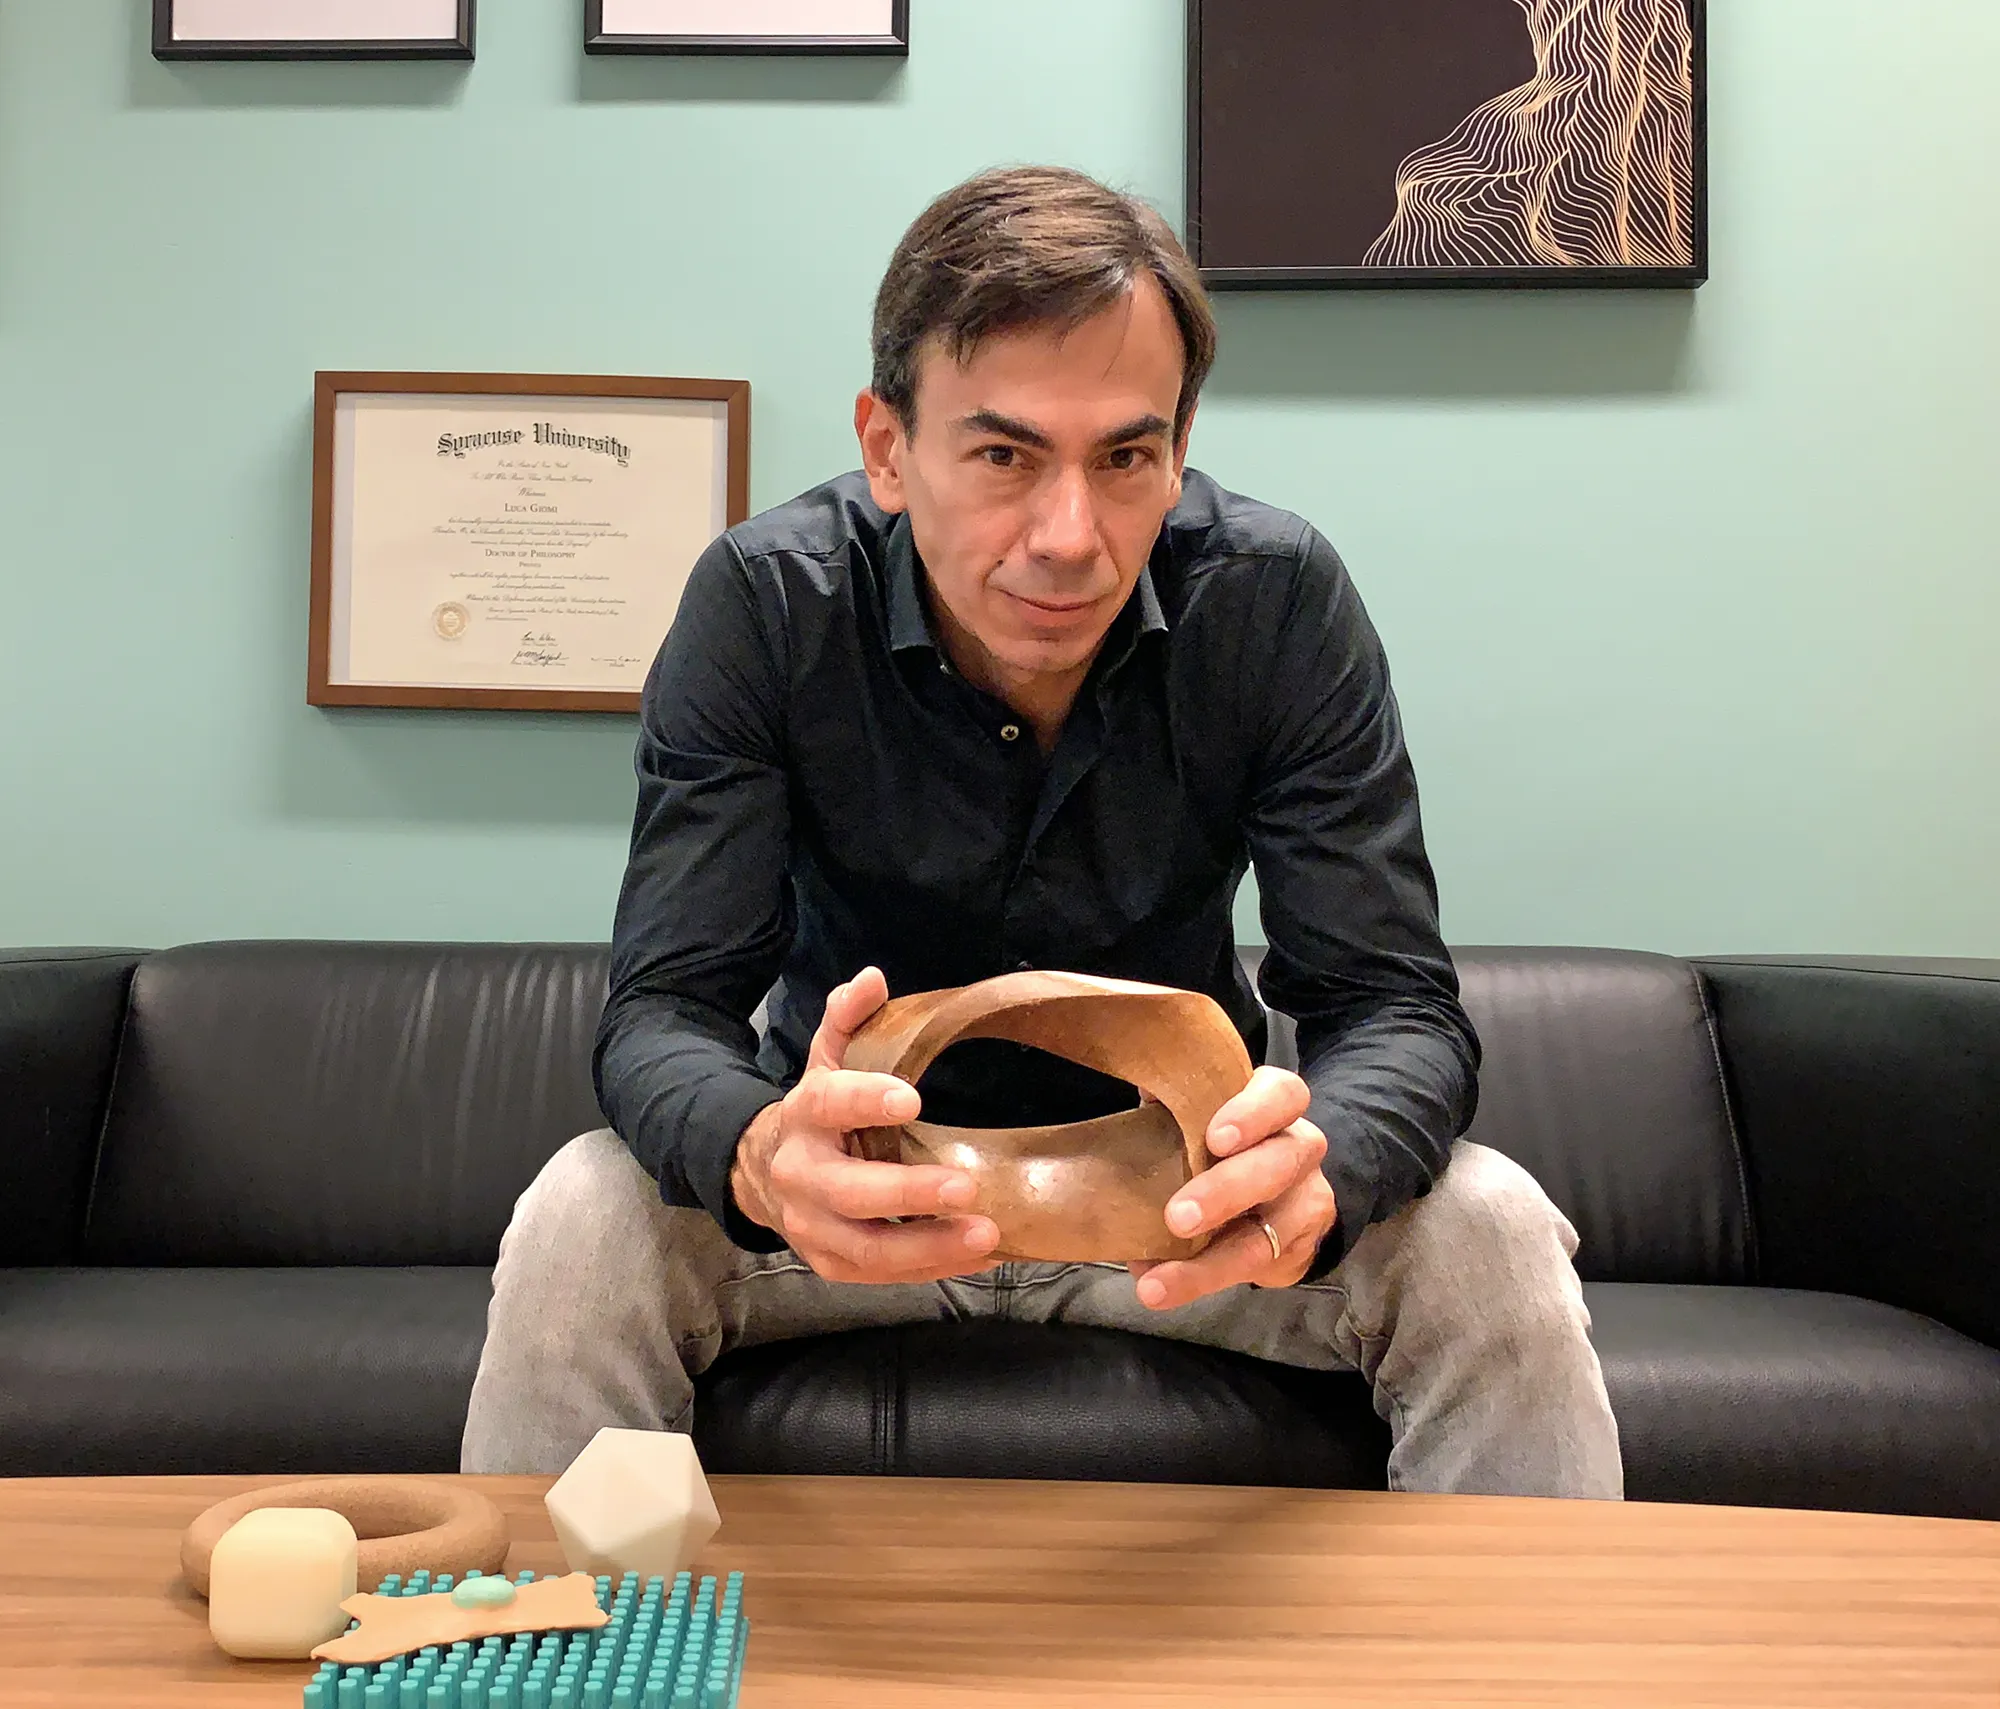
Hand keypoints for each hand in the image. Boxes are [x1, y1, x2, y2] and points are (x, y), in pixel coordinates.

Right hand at [729, 967, 1000, 1283]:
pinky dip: (931, 1269)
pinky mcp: (829, 1263)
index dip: (866, 1100)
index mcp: (804, 1115)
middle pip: (849, 1192)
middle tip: (967, 1186)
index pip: (829, 1104)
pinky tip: (979, 1256)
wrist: (762, 1174)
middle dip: (908, 1193)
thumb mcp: (826, 1059)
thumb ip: (849, 1019)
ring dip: (928, 1246)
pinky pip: (880, 1275)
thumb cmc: (818, 1112)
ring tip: (986, 1235)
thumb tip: (873, 978)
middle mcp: (801, 1175)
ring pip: (866, 1248)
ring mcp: (812, 1226)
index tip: (914, 1098)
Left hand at [1128, 1067, 1335, 1309]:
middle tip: (1177, 1217)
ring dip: (1209, 1263)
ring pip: (1267, 1235)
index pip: (1282, 1095)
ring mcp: (1306, 1202)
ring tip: (1154, 1283)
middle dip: (1228, 1191)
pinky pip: (1255, 1270)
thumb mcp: (1202, 1111)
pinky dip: (1203, 1281)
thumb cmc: (1220, 1142)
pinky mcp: (1297, 1250)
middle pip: (1279, 1164)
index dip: (1253, 1114)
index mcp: (1275, 1105)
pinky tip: (1163, 1287)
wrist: (1277, 1194)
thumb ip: (1173, 1098)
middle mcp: (1299, 1149)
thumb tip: (1139, 1080)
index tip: (1214, 1138)